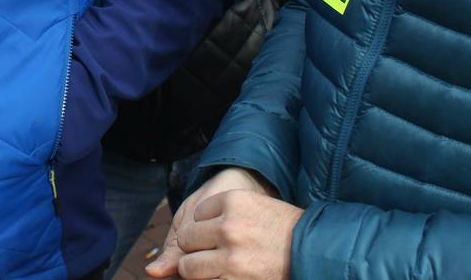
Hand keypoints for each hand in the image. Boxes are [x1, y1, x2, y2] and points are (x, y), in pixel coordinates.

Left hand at [146, 167, 300, 279]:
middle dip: (197, 249)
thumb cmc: (280, 229)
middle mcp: (229, 226)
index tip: (227, 232)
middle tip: (222, 252)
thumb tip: (156, 266)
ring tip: (223, 266)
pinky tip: (229, 273)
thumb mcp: (250, 209)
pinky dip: (212, 278)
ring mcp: (231, 257)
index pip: (195, 216)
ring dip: (199, 270)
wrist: (314, 252)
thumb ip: (211, 220)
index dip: (208, 227)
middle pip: (186, 240)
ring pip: (188, 267)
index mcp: (232, 200)